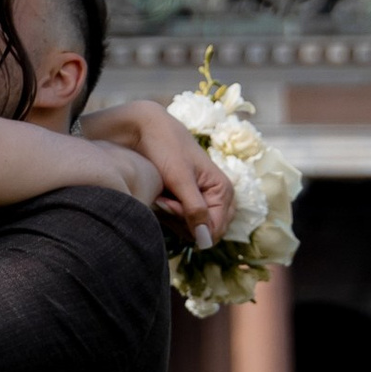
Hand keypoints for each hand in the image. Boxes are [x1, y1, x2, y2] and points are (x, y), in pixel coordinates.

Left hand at [83, 101, 230, 243]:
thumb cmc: (165, 148)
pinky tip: (160, 197)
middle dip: (182, 221)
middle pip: (204, 232)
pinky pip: (182, 222)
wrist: (147, 129)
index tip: (168, 205)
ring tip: (160, 195)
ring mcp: (203, 200)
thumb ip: (194, 209)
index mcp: (223, 191)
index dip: (190, 224)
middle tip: (163, 200)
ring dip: (173, 217)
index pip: (214, 230)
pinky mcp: (188, 201)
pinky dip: (169, 214)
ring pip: (191, 229)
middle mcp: (218, 198)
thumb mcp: (180, 179)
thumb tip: (206, 242)